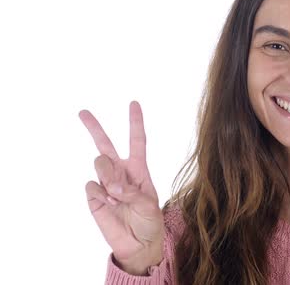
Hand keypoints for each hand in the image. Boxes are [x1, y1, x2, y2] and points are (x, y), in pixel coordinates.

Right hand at [79, 101, 163, 272]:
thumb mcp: (149, 204)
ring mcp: (105, 183)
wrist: (138, 243)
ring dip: (109, 176)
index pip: (137, 141)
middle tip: (82, 112)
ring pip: (100, 164)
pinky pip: (92, 185)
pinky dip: (101, 194)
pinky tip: (109, 204)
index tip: (133, 103)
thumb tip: (111, 186)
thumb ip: (131, 191)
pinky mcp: (94, 196)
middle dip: (94, 127)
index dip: (135, 122)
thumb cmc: (149, 221)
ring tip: (117, 195)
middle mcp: (120, 172)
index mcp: (138, 169)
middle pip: (105, 144)